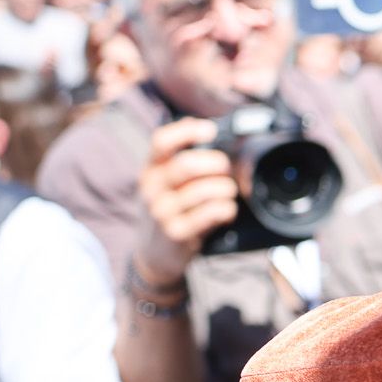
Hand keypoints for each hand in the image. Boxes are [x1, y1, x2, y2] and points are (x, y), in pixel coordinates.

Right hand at [135, 118, 237, 285]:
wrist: (155, 255)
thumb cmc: (170, 211)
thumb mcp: (167, 184)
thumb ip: (182, 159)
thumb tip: (205, 126)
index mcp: (151, 169)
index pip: (161, 141)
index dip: (187, 131)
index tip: (210, 130)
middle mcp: (152, 188)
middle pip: (186, 165)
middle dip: (217, 164)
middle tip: (228, 170)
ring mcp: (161, 212)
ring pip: (203, 190)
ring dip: (226, 189)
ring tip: (230, 193)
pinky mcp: (175, 233)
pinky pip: (210, 214)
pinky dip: (226, 209)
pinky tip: (227, 211)